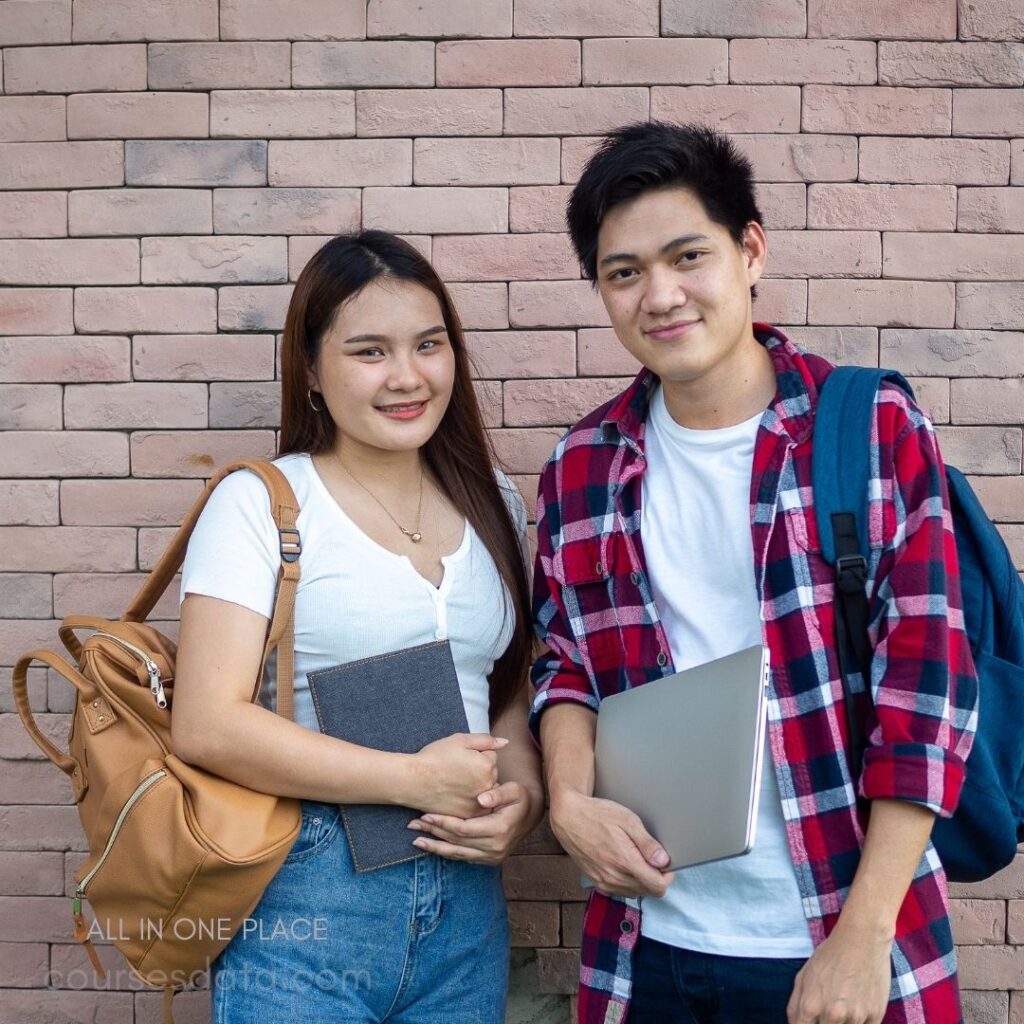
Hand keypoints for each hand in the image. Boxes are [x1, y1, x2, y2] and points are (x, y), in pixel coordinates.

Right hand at [407, 733, 506, 817]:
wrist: (413, 780)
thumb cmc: (435, 757)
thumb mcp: (460, 740)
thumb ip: (486, 740)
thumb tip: (505, 743)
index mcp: (487, 765)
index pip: (491, 756)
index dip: (475, 754)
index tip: (460, 758)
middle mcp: (487, 785)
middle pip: (490, 774)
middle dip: (478, 771)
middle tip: (457, 771)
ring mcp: (478, 803)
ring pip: (484, 790)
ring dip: (476, 787)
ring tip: (455, 783)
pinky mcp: (468, 815)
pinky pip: (476, 806)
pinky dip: (469, 801)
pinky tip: (455, 795)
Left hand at [407, 780, 534, 864]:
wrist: (531, 815)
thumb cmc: (520, 798)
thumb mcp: (514, 790)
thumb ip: (499, 792)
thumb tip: (482, 799)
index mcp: (499, 830)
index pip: (463, 828)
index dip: (443, 822)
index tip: (426, 814)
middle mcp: (495, 848)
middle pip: (456, 842)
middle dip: (433, 833)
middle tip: (413, 825)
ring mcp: (492, 857)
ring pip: (457, 854)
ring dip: (435, 847)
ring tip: (416, 840)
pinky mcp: (488, 860)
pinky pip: (463, 858)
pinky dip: (446, 852)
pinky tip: (432, 846)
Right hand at [548, 789, 672, 896]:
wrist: (569, 817)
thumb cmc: (597, 814)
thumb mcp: (627, 820)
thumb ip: (647, 843)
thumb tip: (664, 861)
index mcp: (624, 861)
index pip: (658, 886)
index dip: (667, 876)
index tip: (665, 863)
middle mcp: (614, 877)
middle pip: (649, 892)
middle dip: (655, 877)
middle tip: (651, 857)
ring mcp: (604, 883)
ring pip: (636, 893)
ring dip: (642, 880)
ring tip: (636, 858)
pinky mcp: (597, 883)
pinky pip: (621, 891)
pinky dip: (628, 882)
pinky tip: (624, 864)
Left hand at [787, 923, 891, 1023]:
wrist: (862, 940)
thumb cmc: (830, 956)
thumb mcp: (803, 976)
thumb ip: (795, 1006)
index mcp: (810, 1005)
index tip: (813, 1020)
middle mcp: (832, 1015)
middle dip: (825, 1023)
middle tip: (831, 1006)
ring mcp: (855, 1018)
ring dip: (845, 1022)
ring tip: (845, 1001)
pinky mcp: (876, 1016)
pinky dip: (861, 1022)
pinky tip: (859, 1002)